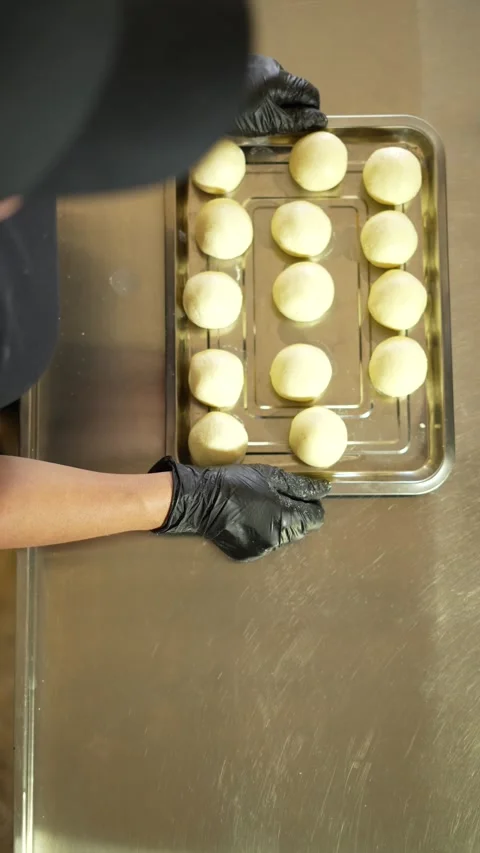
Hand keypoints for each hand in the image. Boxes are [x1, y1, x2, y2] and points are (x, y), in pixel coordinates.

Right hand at [149, 457, 329, 561]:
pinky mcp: (247, 555)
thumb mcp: (270, 477)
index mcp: (285, 519)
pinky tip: (247, 520)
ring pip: (282, 537)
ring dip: (278, 524)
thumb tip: (324, 490)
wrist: (199, 500)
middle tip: (275, 498)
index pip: (315, 518)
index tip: (300, 496)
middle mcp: (276, 540)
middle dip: (294, 514)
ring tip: (258, 508)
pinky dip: (261, 532)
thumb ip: (300, 486)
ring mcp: (261, 550)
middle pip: (300, 529)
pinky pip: (264, 543)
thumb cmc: (235, 483)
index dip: (311, 505)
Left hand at [233, 55, 326, 136]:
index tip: (306, 129)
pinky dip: (252, 101)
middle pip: (290, 92)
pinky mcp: (236, 70)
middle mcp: (269, 67)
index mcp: (280, 78)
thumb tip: (319, 121)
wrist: (194, 95)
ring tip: (253, 124)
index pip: (309, 93)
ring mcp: (252, 67)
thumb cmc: (231, 110)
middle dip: (288, 111)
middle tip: (279, 132)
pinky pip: (254, 88)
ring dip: (268, 107)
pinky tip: (239, 112)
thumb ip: (295, 121)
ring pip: (271, 91)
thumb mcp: (267, 121)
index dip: (311, 112)